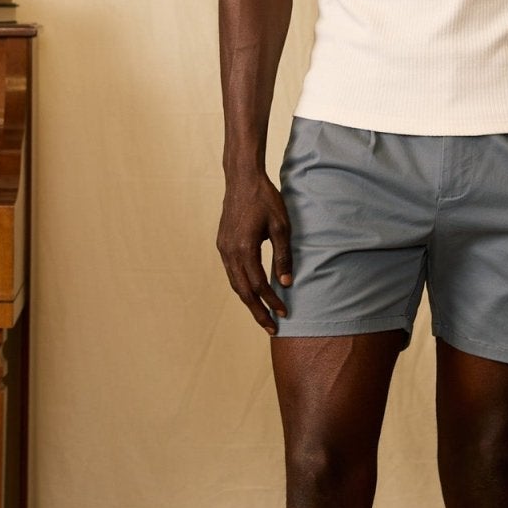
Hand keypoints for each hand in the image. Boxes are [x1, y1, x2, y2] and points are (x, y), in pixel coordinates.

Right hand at [216, 168, 293, 333]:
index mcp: (244, 249)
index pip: (259, 285)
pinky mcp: (222, 244)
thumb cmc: (265, 200)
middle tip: (271, 329)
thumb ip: (283, 257)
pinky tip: (251, 292)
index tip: (284, 313)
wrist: (242, 179)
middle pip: (243, 291)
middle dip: (257, 311)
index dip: (272, 301)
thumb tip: (286, 284)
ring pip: (234, 284)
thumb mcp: (281, 227)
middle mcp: (229, 252)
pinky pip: (231, 272)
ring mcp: (223, 248)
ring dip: (248, 301)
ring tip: (262, 315)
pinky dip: (241, 286)